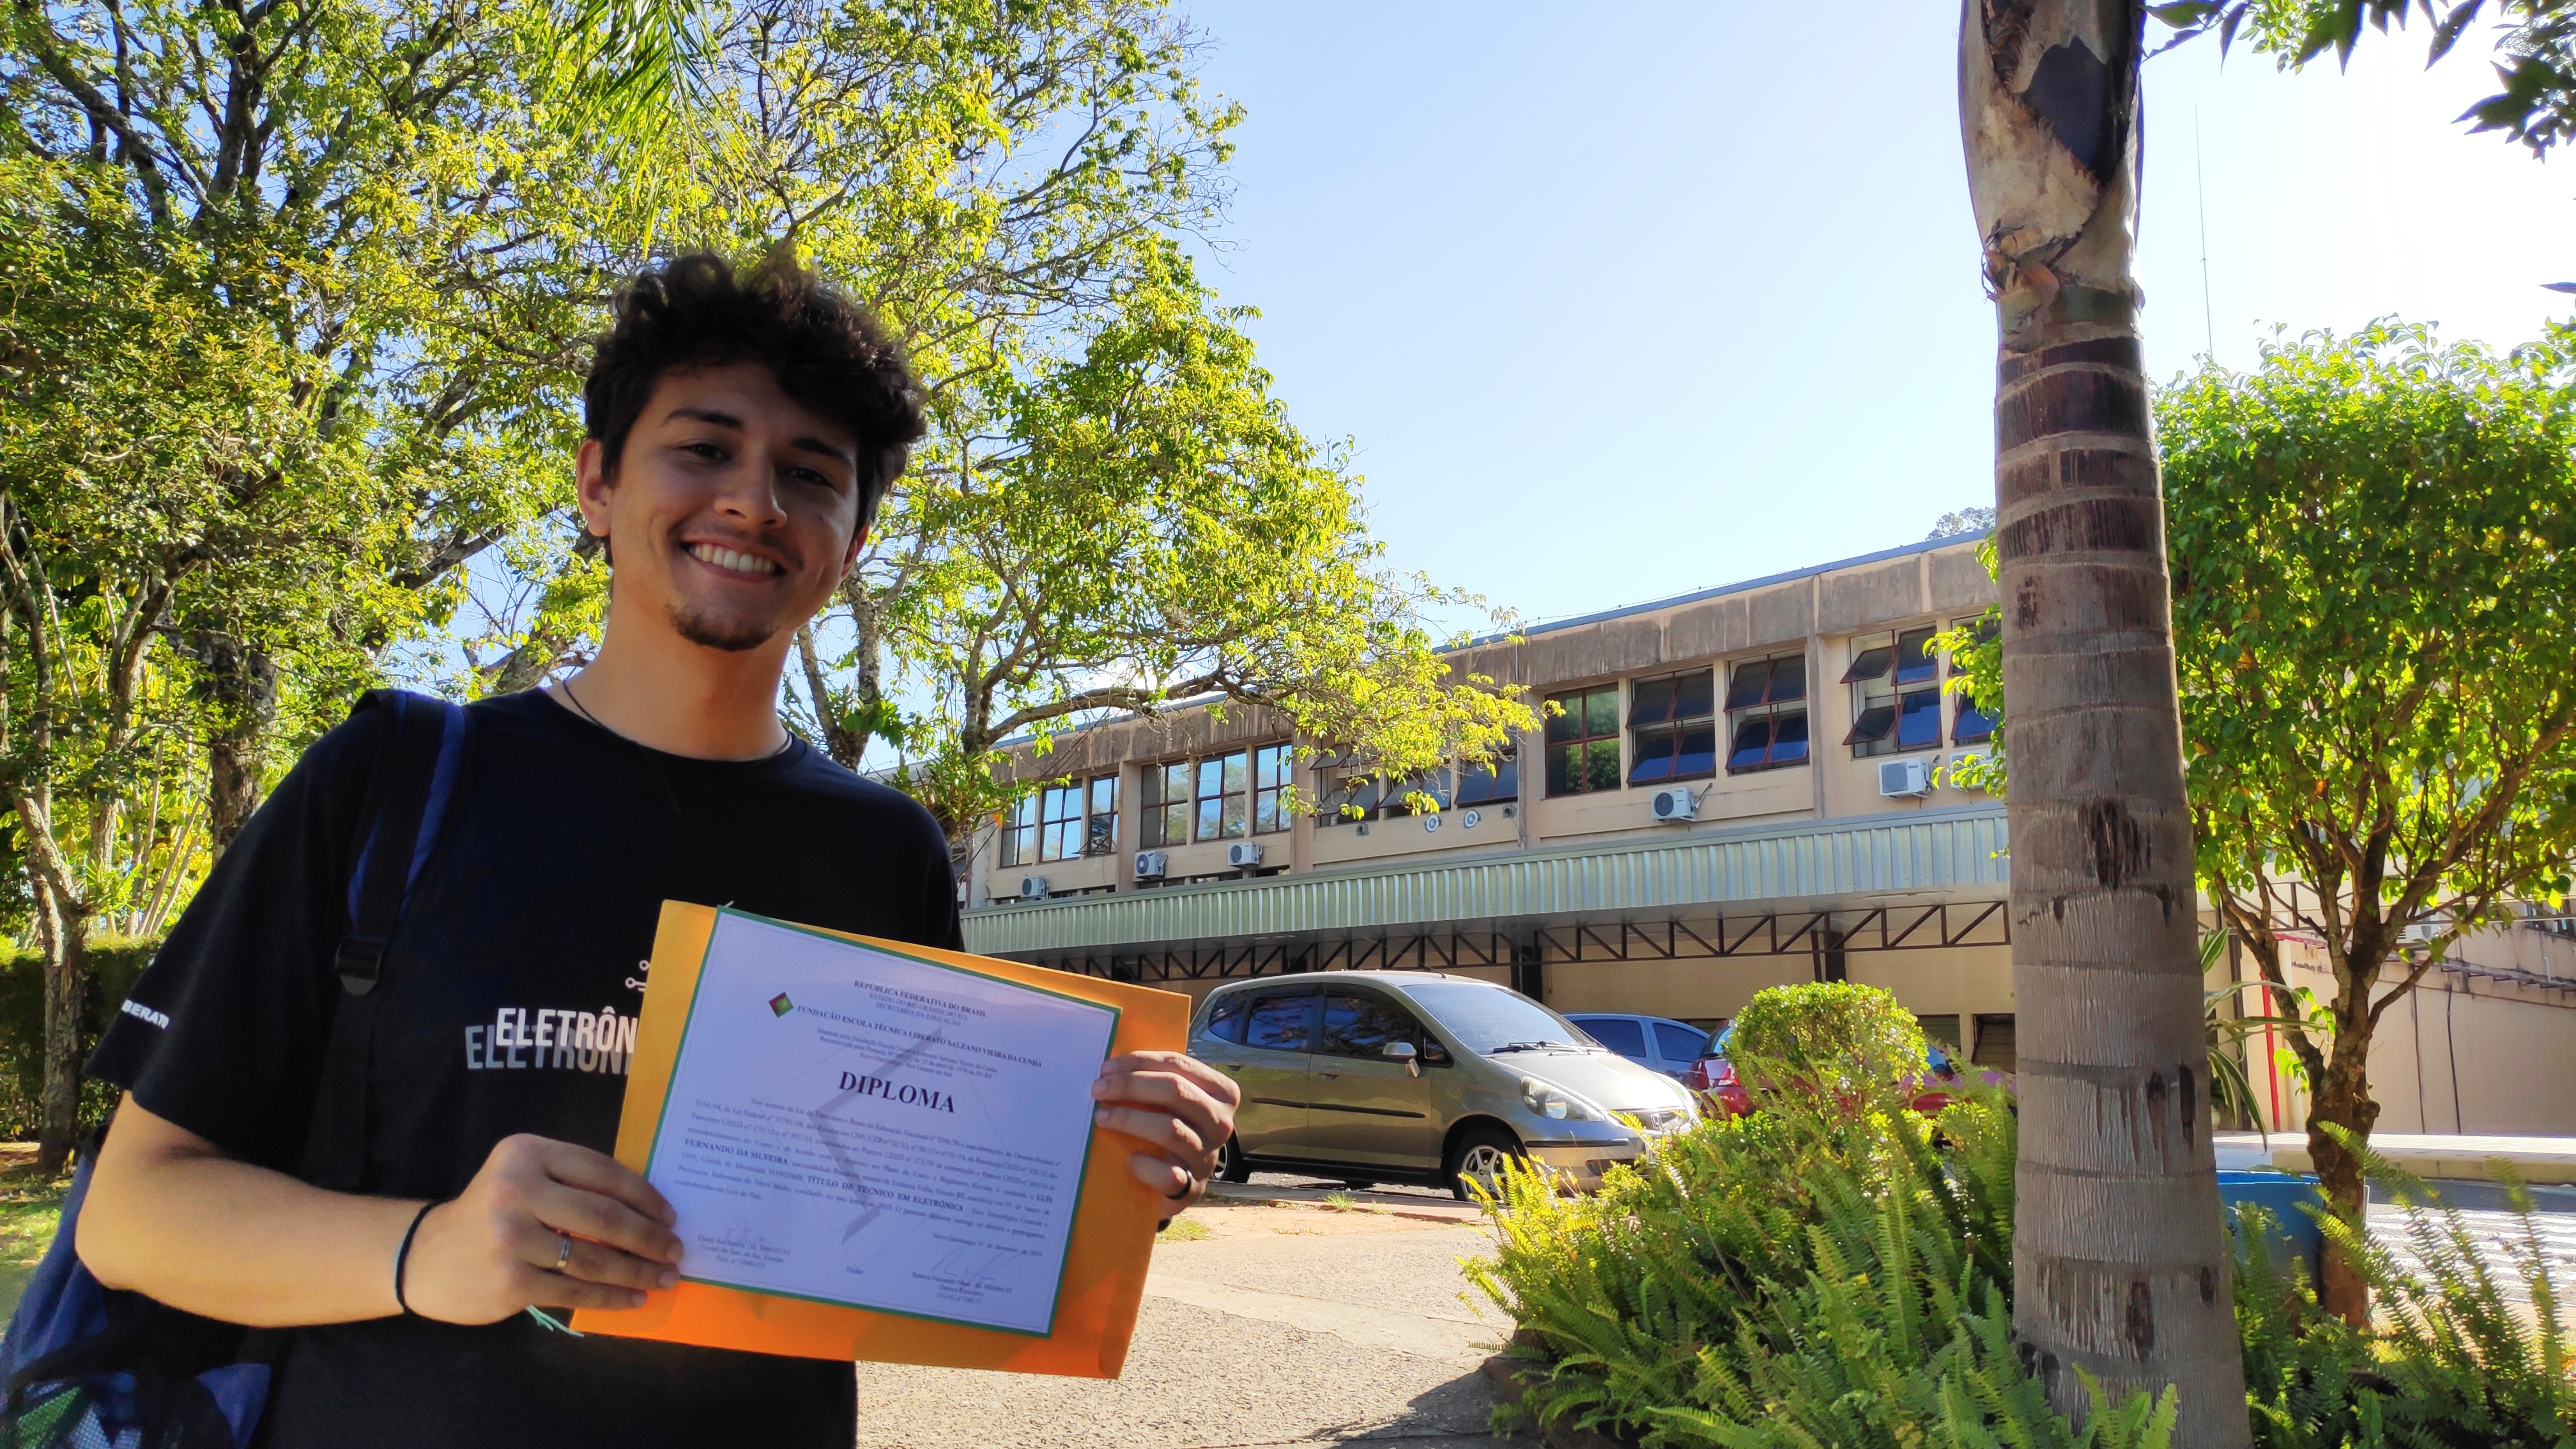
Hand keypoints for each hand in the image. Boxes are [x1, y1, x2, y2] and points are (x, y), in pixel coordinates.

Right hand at [402, 1134, 683, 1323]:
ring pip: (594, 1257)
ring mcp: (511, 1238)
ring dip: (637, 1271)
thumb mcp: (523, 1175)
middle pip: (604, 1216)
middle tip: (675, 1250)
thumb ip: (573, 1181)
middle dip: (649, 1237)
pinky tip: (633, 1298)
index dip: (645, 1196)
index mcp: (527, 1154)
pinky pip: (575, 1290)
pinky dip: (610, 1296)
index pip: (603, 1172)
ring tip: (664, 1277)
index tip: (670, 1215)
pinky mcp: (510, 1281)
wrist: (426, 1257)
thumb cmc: (491, 1212)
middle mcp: (516, 1190)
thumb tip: (648, 1207)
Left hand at [1091, 1050, 1239, 1212]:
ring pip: (1171, 1129)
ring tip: (1102, 1117)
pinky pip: (1169, 1174)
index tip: (1107, 1067)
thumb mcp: (1170, 1102)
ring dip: (1130, 1119)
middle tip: (1098, 1089)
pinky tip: (1129, 1159)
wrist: (1173, 1184)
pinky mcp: (1192, 1188)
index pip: (1179, 1065)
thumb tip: (1112, 1066)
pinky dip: (1145, 1165)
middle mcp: (1220, 1123)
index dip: (1140, 1062)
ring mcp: (1207, 1156)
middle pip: (1176, 1091)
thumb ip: (1154, 1081)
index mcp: (1220, 1093)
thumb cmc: (1167, 1130)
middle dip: (1131, 1085)